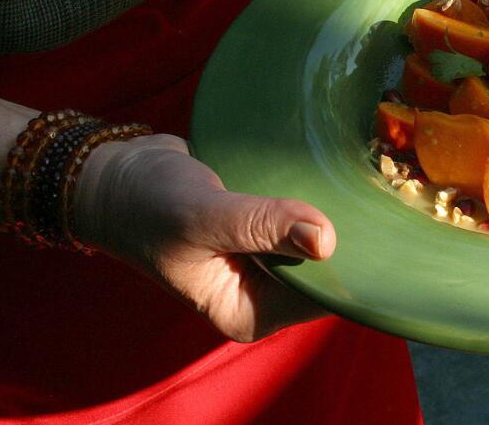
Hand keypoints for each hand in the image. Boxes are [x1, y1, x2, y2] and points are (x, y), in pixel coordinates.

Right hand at [73, 134, 335, 341]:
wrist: (121, 176)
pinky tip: (326, 176)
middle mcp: (261, 296)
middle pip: (327, 272)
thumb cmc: (150, 203)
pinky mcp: (267, 234)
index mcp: (246, 312)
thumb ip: (262, 226)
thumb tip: (326, 241)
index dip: (347, 264)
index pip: (320, 297)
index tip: (367, 224)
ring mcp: (266, 265)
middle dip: (344, 238)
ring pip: (319, 243)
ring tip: (342, 179)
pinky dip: (314, 202)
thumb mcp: (203, 215)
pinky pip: (306, 221)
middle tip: (359, 193)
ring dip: (331, 214)